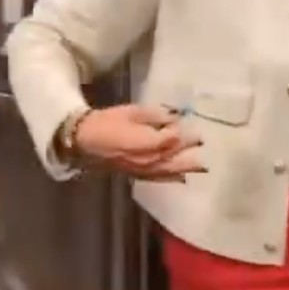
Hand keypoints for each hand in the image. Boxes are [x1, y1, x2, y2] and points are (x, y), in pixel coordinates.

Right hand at [73, 105, 205, 180]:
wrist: (85, 141)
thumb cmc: (107, 121)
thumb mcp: (131, 111)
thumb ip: (154, 115)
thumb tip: (174, 117)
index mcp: (147, 141)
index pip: (172, 138)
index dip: (183, 132)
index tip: (192, 124)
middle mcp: (148, 159)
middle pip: (176, 157)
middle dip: (191, 150)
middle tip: (204, 143)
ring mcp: (143, 170)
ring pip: (170, 170)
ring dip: (187, 167)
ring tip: (203, 165)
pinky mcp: (138, 175)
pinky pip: (160, 178)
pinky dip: (173, 178)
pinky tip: (183, 178)